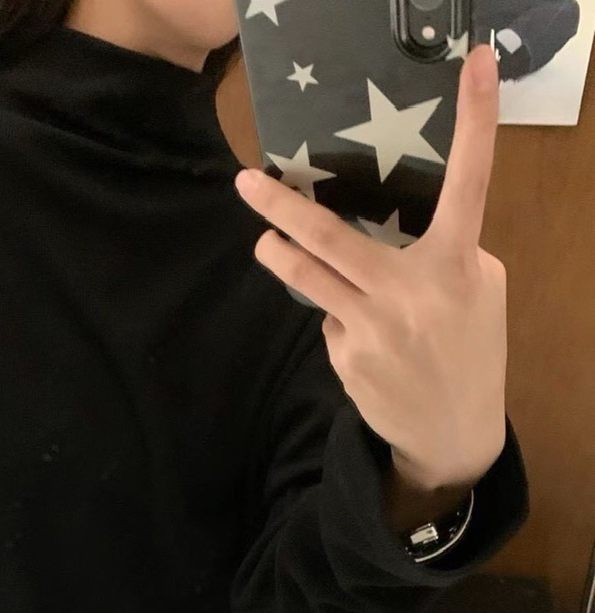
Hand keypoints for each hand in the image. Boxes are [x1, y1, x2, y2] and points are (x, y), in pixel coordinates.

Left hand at [234, 43, 506, 492]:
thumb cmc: (472, 352)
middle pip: (334, 239)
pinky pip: (332, 322)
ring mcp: (373, 328)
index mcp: (455, 264)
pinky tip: (369, 346)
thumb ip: (448, 254)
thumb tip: (399, 236)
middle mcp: (409, 292)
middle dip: (282, 209)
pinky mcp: (347, 359)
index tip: (477, 65)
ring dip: (280, 257)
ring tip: (263, 242)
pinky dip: (342, 321)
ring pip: (311, 281)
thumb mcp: (481, 293)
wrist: (454, 433)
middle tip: (246, 184)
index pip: (471, 183)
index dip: (477, 122)